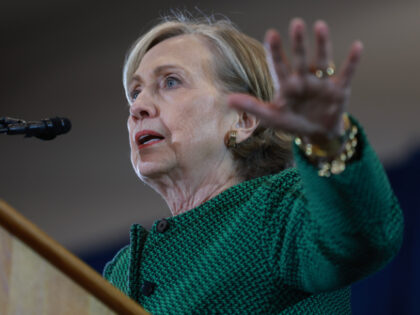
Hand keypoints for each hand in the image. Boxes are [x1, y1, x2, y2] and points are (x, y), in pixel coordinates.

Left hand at [228, 18, 362, 145]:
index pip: (278, 65)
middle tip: (296, 24)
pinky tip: (358, 46)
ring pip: (322, 61)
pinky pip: (346, 73)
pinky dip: (352, 61)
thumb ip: (252, 108)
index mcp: (286, 85)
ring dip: (322, 45)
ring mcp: (321, 82)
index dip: (275, 51)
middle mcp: (303, 79)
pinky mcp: (338, 89)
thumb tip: (228, 100)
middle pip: (299, 58)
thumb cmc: (292, 123)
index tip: (270, 34)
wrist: (317, 134)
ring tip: (320, 27)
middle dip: (297, 43)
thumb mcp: (272, 117)